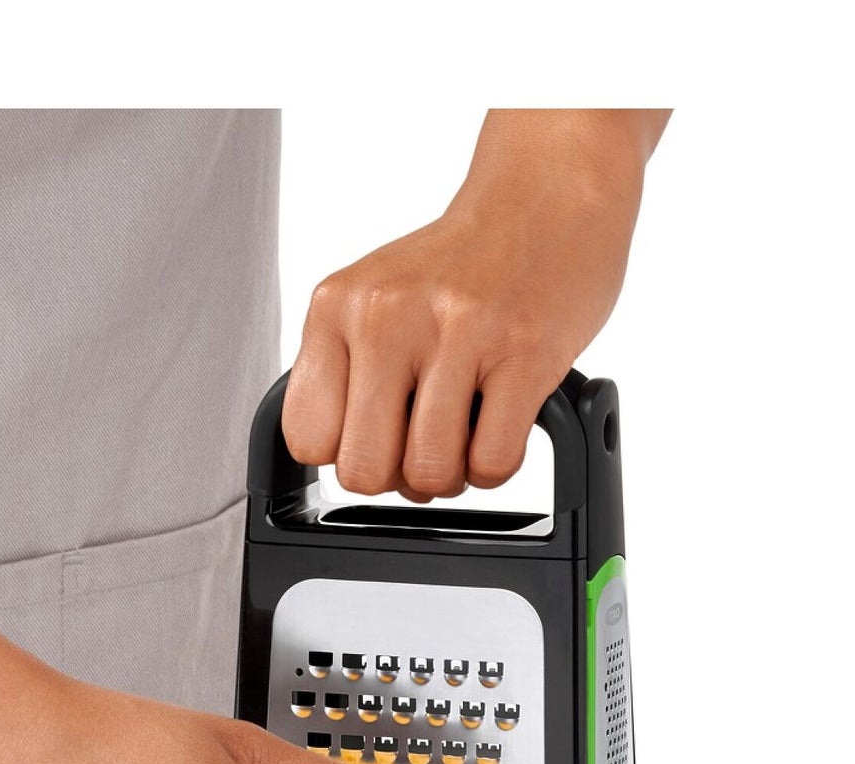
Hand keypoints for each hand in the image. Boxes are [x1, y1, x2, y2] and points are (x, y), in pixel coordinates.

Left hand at [283, 109, 668, 500]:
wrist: (547, 196)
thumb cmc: (463, 264)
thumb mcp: (374, 298)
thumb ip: (345, 366)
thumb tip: (338, 454)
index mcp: (339, 306)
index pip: (308, 438)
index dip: (348, 454)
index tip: (379, 437)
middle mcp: (389, 315)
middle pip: (364, 471)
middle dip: (399, 477)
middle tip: (425, 443)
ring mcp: (457, 333)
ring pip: (430, 474)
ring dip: (452, 474)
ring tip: (465, 431)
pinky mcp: (524, 353)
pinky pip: (491, 463)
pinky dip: (496, 466)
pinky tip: (500, 425)